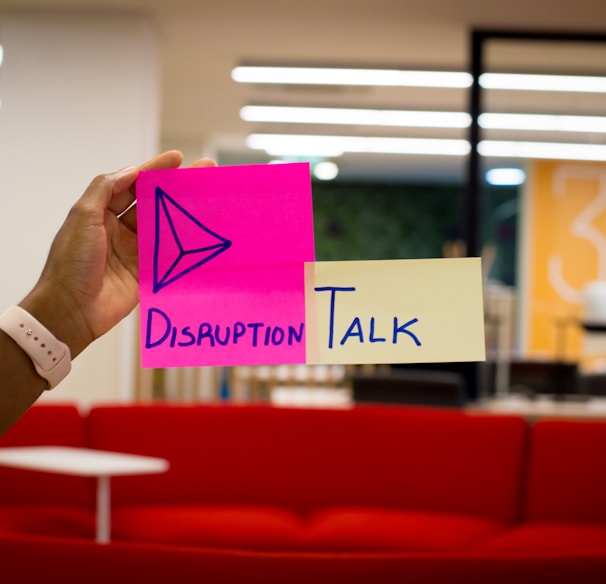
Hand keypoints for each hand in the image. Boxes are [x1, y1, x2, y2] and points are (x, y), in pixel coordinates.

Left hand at [20, 151, 215, 356]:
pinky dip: (184, 241)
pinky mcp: (146, 271)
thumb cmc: (71, 263)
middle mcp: (119, 229)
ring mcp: (134, 250)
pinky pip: (168, 252)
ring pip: (164, 225)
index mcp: (101, 213)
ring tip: (208, 198)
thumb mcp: (82, 217)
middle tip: (202, 173)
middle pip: (153, 202)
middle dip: (177, 187)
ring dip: (184, 212)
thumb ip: (105, 189)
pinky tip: (202, 230)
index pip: (132, 185)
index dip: (155, 170)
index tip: (178, 158)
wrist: (72, 309)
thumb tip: (131, 171)